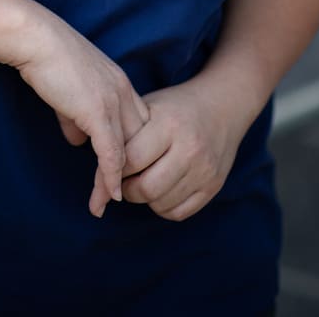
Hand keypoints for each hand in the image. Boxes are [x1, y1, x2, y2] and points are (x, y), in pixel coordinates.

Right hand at [12, 11, 148, 216]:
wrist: (35, 39)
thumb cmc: (46, 58)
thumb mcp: (69, 90)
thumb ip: (76, 116)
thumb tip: (77, 140)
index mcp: (120, 84)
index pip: (136, 126)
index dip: (129, 151)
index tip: (119, 174)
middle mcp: (124, 92)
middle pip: (136, 142)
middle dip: (127, 171)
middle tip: (114, 195)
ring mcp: (113, 101)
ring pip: (124, 152)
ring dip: (114, 182)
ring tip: (104, 204)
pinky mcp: (98, 111)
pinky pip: (110, 153)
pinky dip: (110, 177)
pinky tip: (108, 196)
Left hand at [93, 78, 243, 221]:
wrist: (223, 106)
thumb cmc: (176, 107)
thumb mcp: (150, 107)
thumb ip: (126, 132)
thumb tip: (96, 162)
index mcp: (169, 124)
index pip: (130, 158)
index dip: (113, 166)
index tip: (108, 164)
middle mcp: (190, 148)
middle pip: (145, 188)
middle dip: (126, 189)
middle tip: (121, 180)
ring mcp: (204, 170)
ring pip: (160, 203)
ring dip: (144, 199)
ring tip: (140, 182)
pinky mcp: (214, 186)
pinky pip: (178, 213)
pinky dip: (163, 206)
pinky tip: (159, 190)